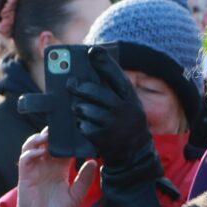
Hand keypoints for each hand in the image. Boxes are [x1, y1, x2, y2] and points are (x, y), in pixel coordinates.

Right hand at [11, 131, 95, 206]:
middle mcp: (47, 164)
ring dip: (39, 137)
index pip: (64, 147)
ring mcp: (35, 168)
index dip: (69, 138)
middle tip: (63, 125)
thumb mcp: (76, 196)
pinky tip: (41, 152)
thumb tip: (94, 162)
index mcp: (60, 168)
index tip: (78, 130)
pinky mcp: (25, 174)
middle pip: (48, 141)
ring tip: (48, 135)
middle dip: (53, 131)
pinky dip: (31, 151)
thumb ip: (84, 180)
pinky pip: (25, 158)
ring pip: (33, 144)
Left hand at [71, 47, 151, 167]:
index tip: (92, 50)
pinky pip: (83, 126)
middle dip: (80, 87)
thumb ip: (115, 92)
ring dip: (79, 109)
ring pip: (85, 109)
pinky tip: (84, 125)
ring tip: (78, 109)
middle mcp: (124, 110)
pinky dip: (81, 125)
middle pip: (95, 92)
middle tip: (70, 84)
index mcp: (131, 98)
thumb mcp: (129, 106)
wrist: (135, 155)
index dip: (104, 62)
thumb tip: (91, 75)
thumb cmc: (127, 124)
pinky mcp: (103, 138)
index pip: (117, 75)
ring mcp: (113, 125)